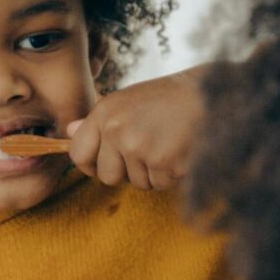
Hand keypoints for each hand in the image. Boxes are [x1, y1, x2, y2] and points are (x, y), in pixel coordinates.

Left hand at [67, 64, 207, 189]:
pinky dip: (172, 175)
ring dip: (153, 172)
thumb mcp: (129, 100)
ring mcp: (139, 147)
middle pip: (107, 176)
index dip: (91, 164)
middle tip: (148, 149)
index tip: (104, 164)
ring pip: (137, 183)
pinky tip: (181, 150)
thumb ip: (99, 120)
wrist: (211, 94)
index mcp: (105, 112)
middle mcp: (117, 130)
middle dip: (126, 172)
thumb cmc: (170, 98)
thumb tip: (69, 132)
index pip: (78, 154)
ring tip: (169, 143)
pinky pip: (160, 184)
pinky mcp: (163, 163)